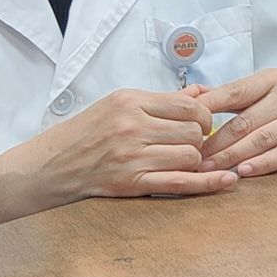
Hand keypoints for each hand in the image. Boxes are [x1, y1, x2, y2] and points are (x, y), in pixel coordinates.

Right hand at [0, 87, 230, 209]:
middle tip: (192, 143)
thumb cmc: (84, 133)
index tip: (202, 123)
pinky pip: (179, 183)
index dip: (204, 115)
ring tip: (182, 159)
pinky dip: (207, 183)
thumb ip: (161, 100)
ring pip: (190, 155)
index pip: (187, 105)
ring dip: (194, 159)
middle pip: (194, 130)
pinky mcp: (131, 183)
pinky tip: (226, 181)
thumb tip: (201, 93)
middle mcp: (132, 126)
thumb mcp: (118, 104)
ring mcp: (132, 156)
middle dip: (201, 138)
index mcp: (130, 101)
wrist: (49, 166)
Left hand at [189, 68, 276, 178]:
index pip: (235, 92)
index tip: (187, 125)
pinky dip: (265, 163)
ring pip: (263, 138)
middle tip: (193, 158)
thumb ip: (229, 94)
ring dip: (234, 156)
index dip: (209, 108)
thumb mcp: (265, 88)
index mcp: (271, 79)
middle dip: (216, 142)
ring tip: (210, 169)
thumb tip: (190, 95)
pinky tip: (245, 172)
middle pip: (246, 121)